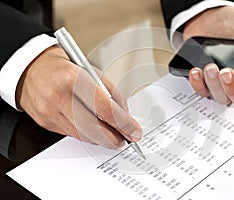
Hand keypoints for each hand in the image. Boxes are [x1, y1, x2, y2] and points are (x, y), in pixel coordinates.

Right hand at [16, 45, 141, 148]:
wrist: (31, 68)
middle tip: (126, 139)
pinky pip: (72, 135)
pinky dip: (88, 135)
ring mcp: (50, 112)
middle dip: (114, 138)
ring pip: (83, 135)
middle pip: (94, 128)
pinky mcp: (45, 123)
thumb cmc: (64, 67)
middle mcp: (59, 97)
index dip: (123, 124)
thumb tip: (125, 115)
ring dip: (102, 139)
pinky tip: (96, 131)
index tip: (134, 131)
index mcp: (74, 79)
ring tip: (113, 135)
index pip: (105, 109)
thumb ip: (110, 93)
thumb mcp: (91, 71)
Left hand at [183, 6, 233, 107]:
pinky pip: (201, 91)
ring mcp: (220, 85)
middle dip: (232, 88)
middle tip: (227, 71)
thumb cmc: (232, 23)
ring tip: (211, 66)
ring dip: (214, 84)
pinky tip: (197, 70)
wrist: (207, 19)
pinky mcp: (204, 83)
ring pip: (220, 97)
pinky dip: (198, 83)